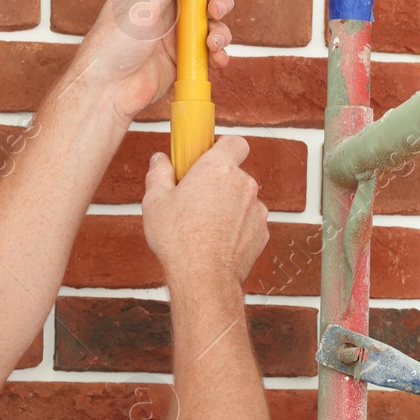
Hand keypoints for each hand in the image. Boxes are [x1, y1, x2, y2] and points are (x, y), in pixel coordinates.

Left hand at [75, 0, 233, 121]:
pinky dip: (219, 54)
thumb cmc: (114, 44)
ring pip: (212, 25)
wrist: (109, 89)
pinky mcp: (184, 59)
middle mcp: (166, 11)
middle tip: (216, 11)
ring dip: (220, 31)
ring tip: (214, 43)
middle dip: (217, 2)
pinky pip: (210, 51)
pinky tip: (218, 59)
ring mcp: (176, 35)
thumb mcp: (143, 4)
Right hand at [142, 137, 268, 289]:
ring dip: (227, 206)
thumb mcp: (155, 201)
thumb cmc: (179, 239)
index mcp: (218, 169)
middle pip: (235, 174)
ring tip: (202, 225)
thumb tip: (160, 160)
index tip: (206, 157)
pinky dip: (236, 226)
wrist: (204, 277)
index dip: (222, 147)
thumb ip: (159, 173)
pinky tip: (216, 240)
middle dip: (218, 182)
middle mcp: (244, 184)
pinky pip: (248, 221)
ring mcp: (257, 208)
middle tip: (194, 198)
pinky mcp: (263, 231)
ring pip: (242, 199)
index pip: (234, 142)